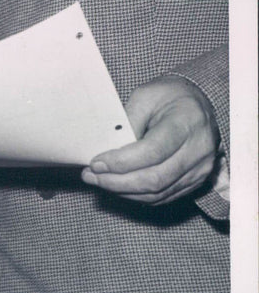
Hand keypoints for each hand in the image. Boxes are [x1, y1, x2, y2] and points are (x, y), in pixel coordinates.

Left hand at [81, 76, 220, 203]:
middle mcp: (198, 151)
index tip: (96, 163)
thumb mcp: (145, 96)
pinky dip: (138, 195)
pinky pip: (164, 196)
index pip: (152, 152)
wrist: (199, 104)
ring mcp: (200, 170)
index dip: (122, 162)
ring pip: (158, 192)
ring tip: (99, 182)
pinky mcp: (196, 181)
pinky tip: (118, 187)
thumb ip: (128, 122)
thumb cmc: (169, 96)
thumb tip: (107, 149)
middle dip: (118, 182)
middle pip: (155, 178)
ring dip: (124, 191)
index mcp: (186, 124)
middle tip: (91, 176)